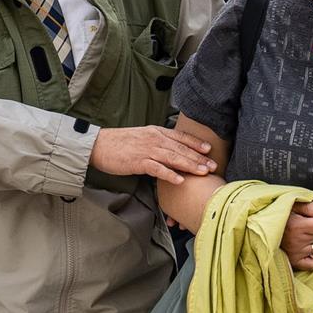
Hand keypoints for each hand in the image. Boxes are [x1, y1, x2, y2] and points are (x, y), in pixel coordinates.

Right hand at [89, 125, 215, 185]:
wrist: (99, 144)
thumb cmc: (120, 143)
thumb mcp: (142, 136)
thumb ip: (157, 141)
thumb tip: (171, 149)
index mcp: (156, 132)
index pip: (181, 137)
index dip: (196, 143)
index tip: (209, 149)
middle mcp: (155, 139)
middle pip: (181, 149)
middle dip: (199, 157)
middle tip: (213, 166)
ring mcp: (147, 150)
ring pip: (173, 158)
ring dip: (190, 165)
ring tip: (203, 172)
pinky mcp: (138, 162)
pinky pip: (157, 169)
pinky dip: (170, 174)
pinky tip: (180, 180)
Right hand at [280, 201, 312, 270]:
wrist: (261, 229)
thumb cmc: (278, 215)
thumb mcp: (292, 205)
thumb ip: (310, 207)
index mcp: (296, 226)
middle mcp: (296, 241)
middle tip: (308, 225)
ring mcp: (296, 253)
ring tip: (305, 235)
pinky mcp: (294, 262)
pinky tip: (308, 248)